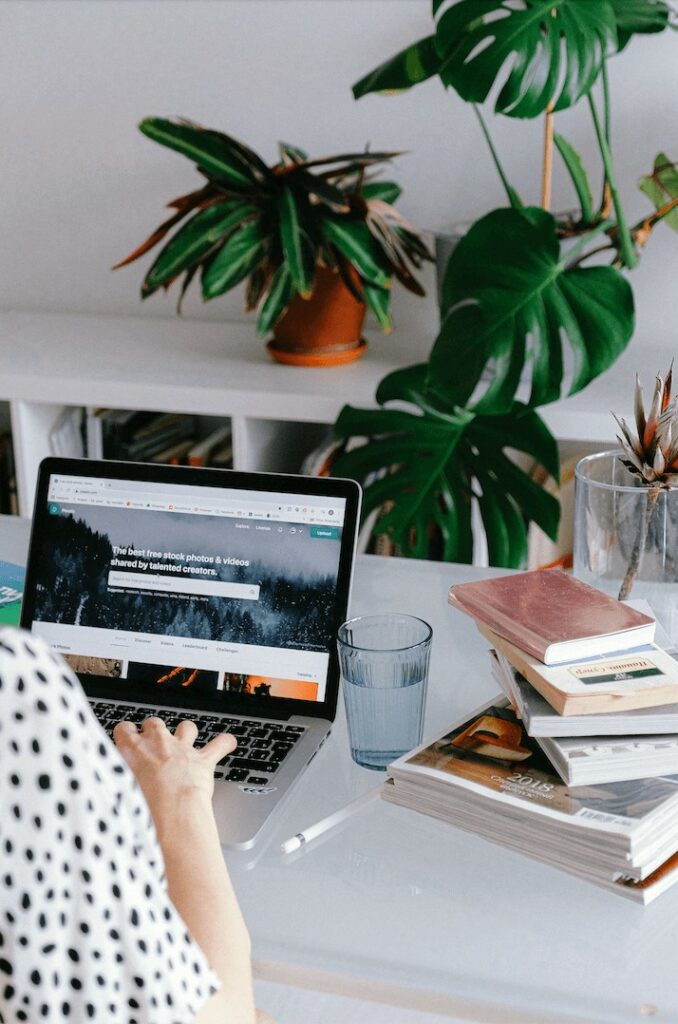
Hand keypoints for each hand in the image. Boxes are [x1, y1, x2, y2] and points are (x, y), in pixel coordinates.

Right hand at [113, 717, 236, 822]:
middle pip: (155, 723)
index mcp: (132, 750)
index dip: (126, 734)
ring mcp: (183, 750)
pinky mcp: (203, 760)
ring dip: (186, 732)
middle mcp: (158, 744)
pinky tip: (227, 743)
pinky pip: (220, 744)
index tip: (126, 740)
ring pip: (186, 727)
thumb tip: (107, 791)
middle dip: (153, 730)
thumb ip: (114, 783)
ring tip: (185, 740)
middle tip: (152, 743)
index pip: (124, 729)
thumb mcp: (116, 794)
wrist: (172, 812)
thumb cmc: (142, 807)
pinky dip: (224, 743)